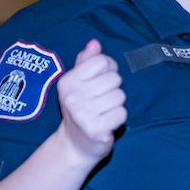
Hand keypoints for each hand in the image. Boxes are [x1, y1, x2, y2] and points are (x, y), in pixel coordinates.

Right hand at [55, 39, 126, 164]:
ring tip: (103, 112)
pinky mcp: (96, 129)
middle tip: (101, 101)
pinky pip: (122, 114)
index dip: (108, 70)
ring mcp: (83, 114)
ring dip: (116, 105)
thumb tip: (94, 43)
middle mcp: (72, 96)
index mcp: (68, 81)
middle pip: (114, 79)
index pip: (102, 61)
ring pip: (120, 96)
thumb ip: (86, 62)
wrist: (74, 146)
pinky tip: (107, 123)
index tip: (100, 82)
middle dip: (113, 90)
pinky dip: (118, 119)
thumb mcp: (78, 84)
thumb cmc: (81, 109)